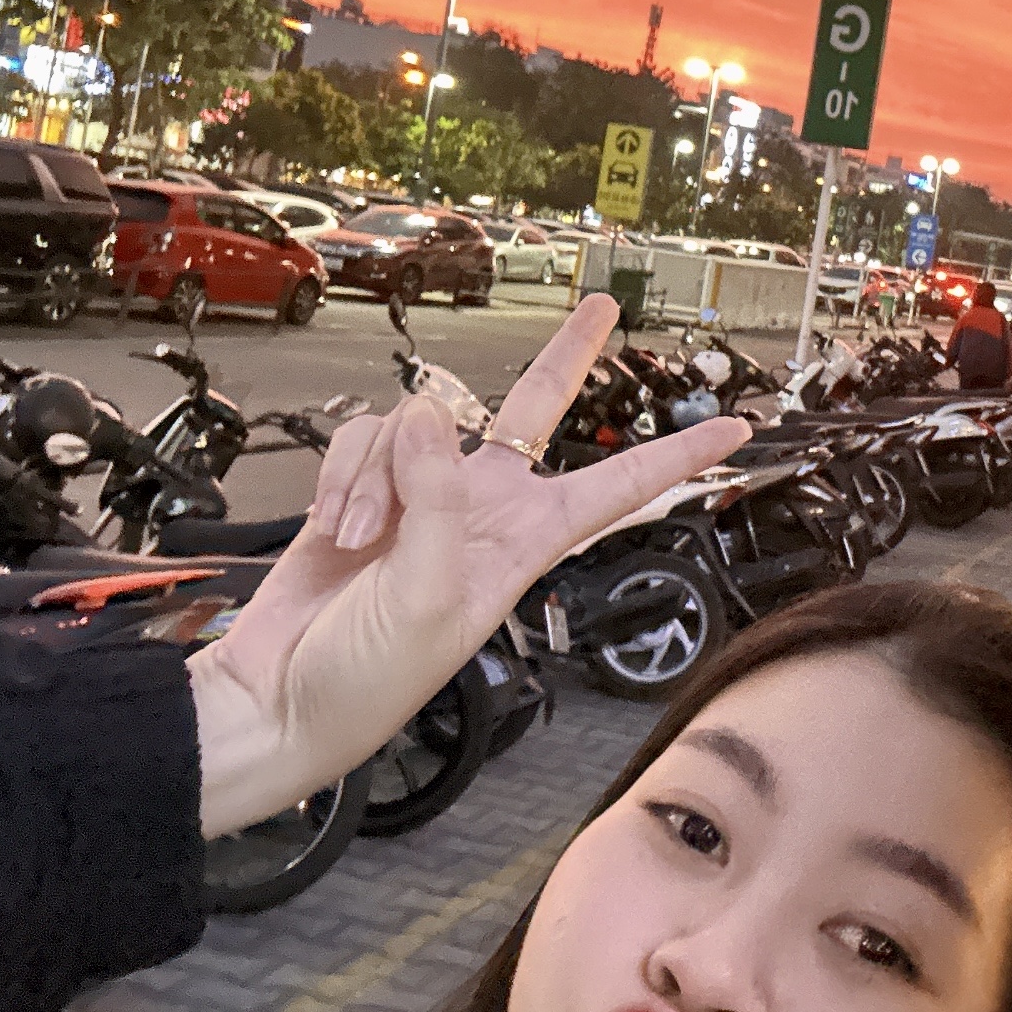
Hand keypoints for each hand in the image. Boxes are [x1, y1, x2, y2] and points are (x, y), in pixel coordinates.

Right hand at [188, 296, 747, 836]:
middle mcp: (481, 512)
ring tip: (363, 539)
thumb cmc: (363, 683)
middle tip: (602, 308)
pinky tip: (337, 523)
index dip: (676, 457)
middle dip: (568, 357)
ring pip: (418, 426)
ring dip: (380, 473)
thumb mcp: (424, 597)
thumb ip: (435, 500)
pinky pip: (363, 441)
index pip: (616, 490)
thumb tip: (429, 419)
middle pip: (535, 413)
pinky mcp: (364, 491)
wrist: (279, 703)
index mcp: (523, 546)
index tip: (732, 431)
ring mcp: (421, 498)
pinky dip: (344, 476)